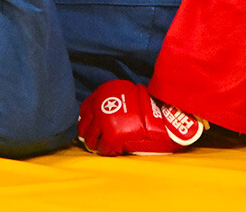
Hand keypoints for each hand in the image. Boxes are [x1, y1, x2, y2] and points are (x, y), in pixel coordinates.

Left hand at [77, 80, 207, 155]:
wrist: (162, 112)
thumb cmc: (147, 104)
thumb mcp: (125, 96)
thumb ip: (111, 103)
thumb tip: (97, 117)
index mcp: (102, 93)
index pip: (84, 110)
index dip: (85, 120)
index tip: (88, 126)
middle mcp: (100, 106)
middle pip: (83, 126)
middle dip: (87, 135)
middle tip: (92, 141)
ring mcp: (104, 121)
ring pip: (90, 138)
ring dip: (94, 144)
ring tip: (99, 147)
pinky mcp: (111, 135)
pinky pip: (103, 148)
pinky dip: (105, 151)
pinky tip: (109, 152)